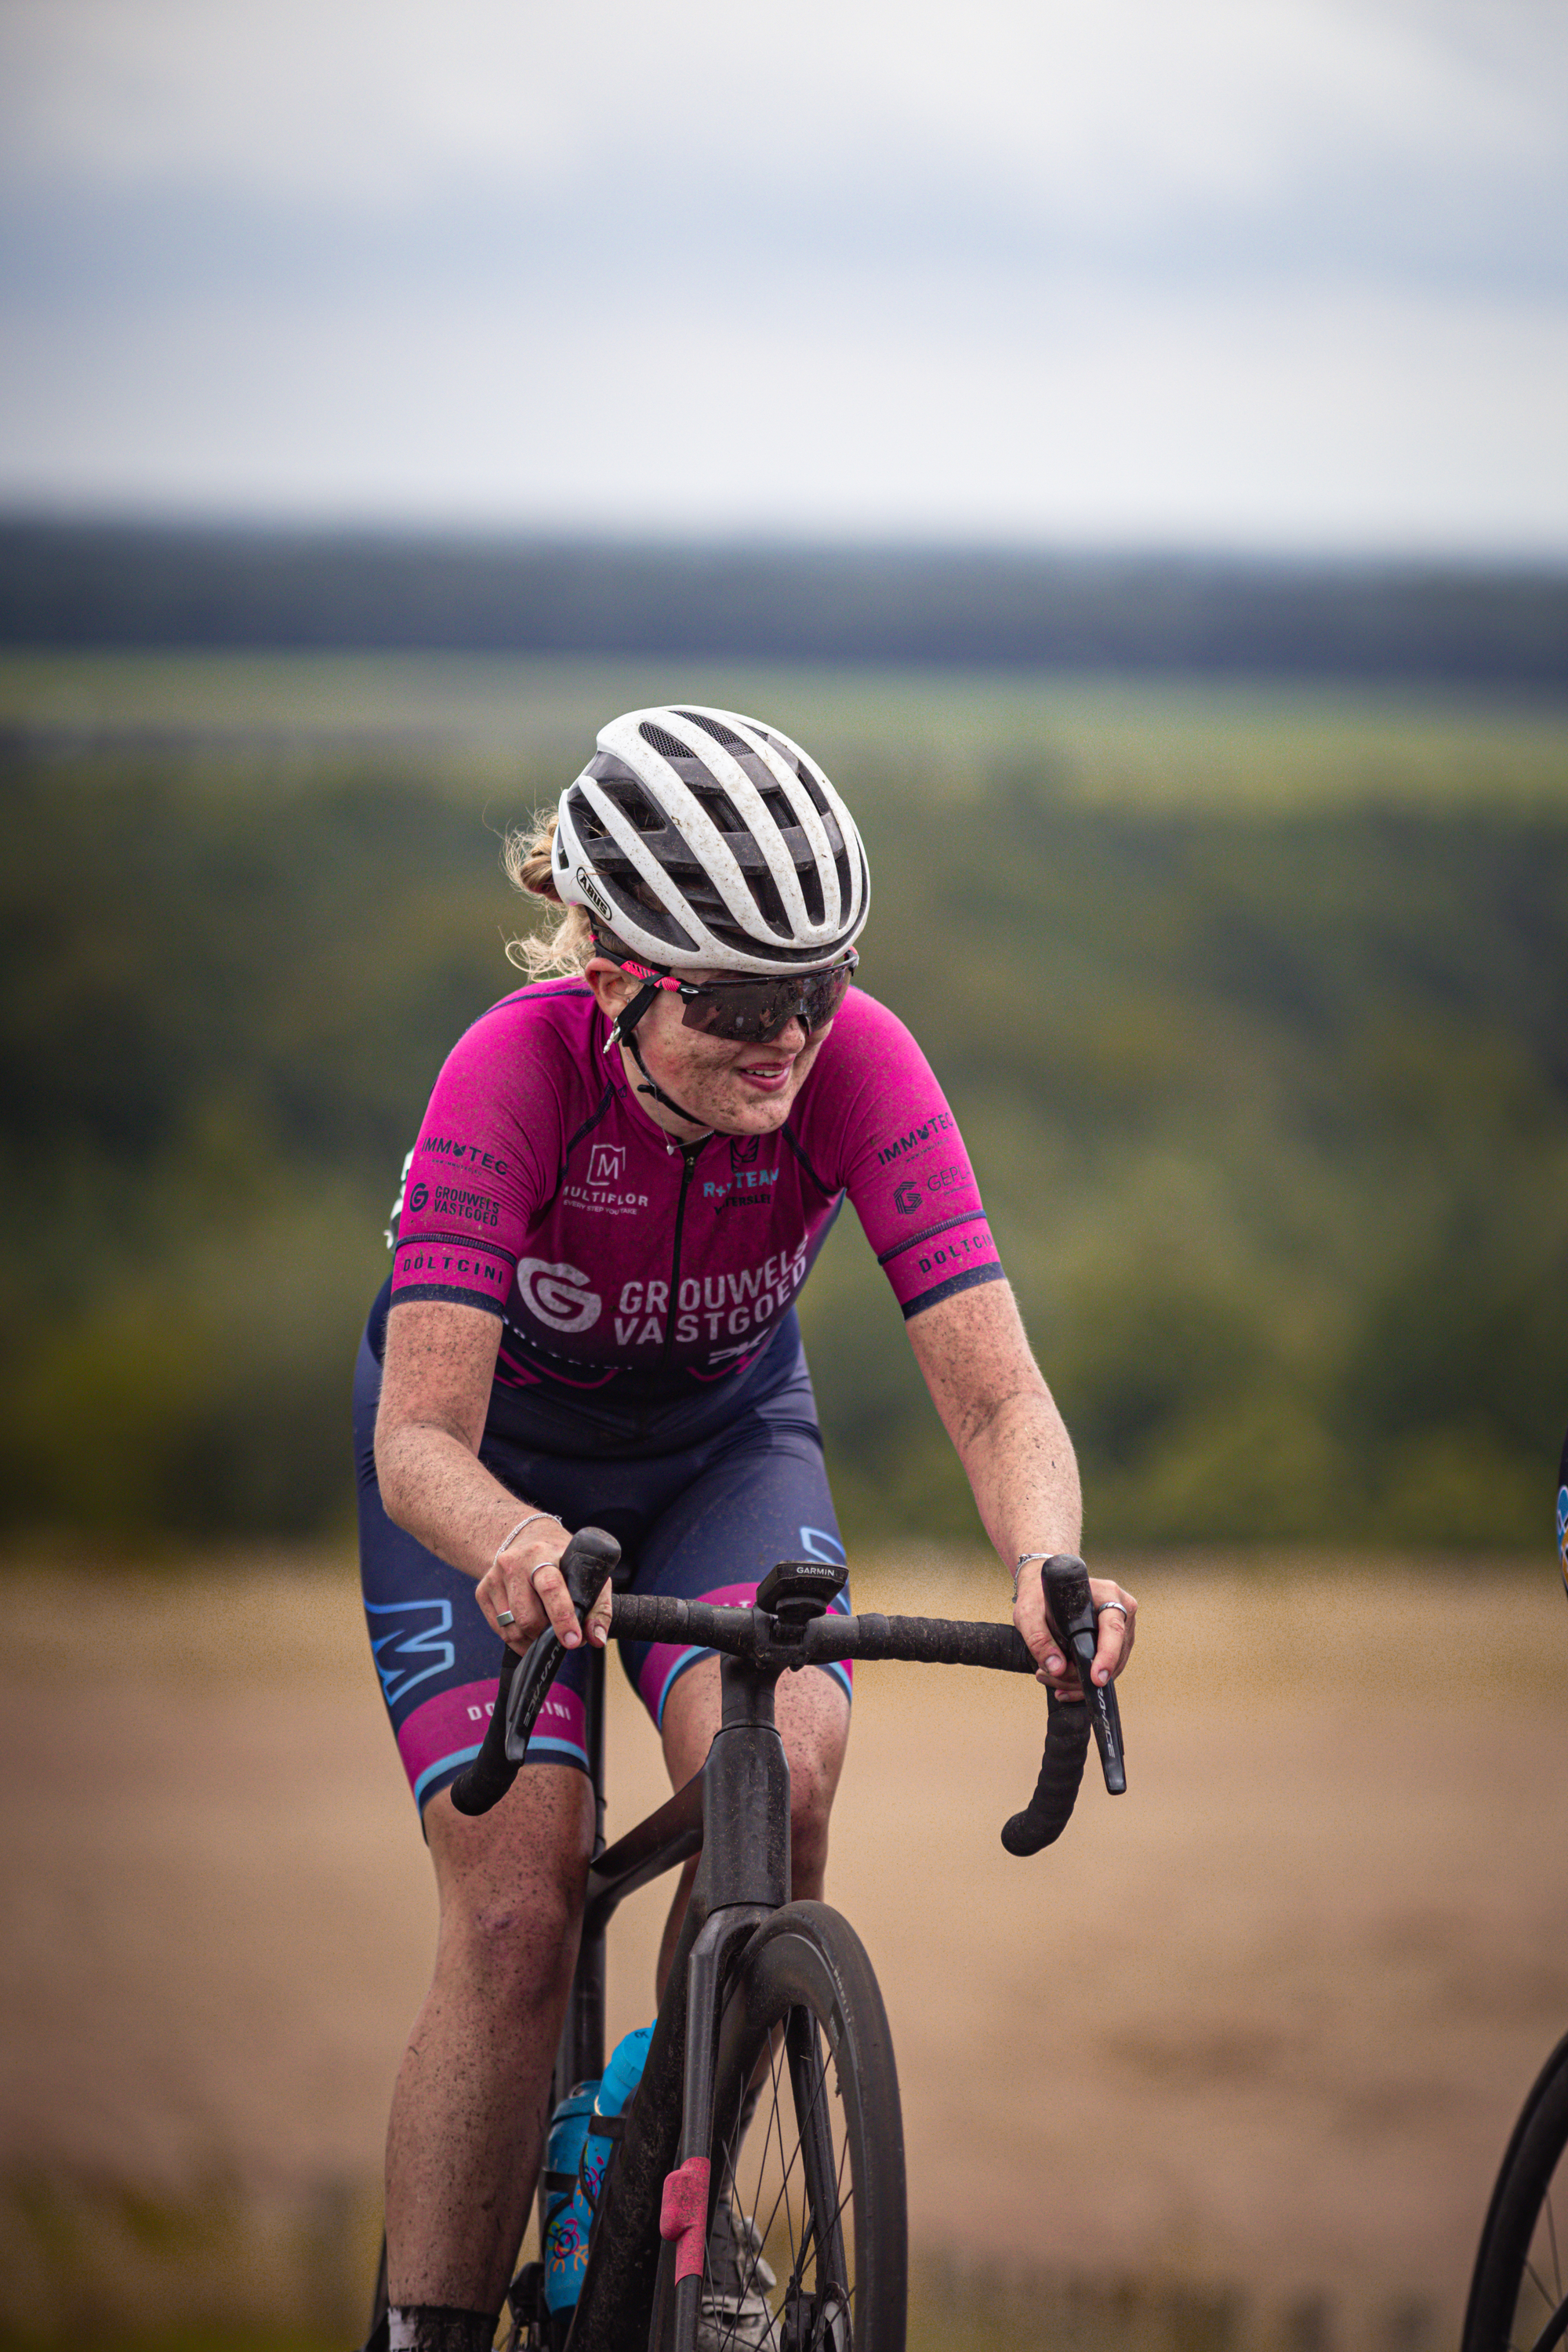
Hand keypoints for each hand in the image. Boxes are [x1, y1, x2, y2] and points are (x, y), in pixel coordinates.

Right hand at [476, 1523, 614, 1655]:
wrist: (527, 1539)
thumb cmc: (561, 1560)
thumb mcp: (586, 1574)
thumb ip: (597, 1608)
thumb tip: (595, 1638)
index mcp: (543, 1555)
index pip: (550, 1588)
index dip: (562, 1617)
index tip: (573, 1640)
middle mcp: (514, 1564)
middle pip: (527, 1617)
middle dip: (547, 1635)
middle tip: (561, 1637)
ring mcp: (494, 1577)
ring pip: (512, 1629)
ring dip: (532, 1641)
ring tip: (546, 1634)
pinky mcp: (482, 1591)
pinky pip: (500, 1631)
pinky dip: (517, 1640)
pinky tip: (529, 1631)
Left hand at [1014, 1564, 1135, 1699]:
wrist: (1041, 1589)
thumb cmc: (1039, 1595)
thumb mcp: (1029, 1612)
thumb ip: (1038, 1639)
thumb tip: (1056, 1667)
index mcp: (1106, 1594)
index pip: (1113, 1628)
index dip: (1107, 1656)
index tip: (1096, 1677)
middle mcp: (1120, 1609)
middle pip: (1112, 1654)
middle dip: (1082, 1675)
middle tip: (1053, 1678)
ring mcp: (1122, 1627)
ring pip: (1111, 1667)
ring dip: (1081, 1681)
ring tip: (1052, 1679)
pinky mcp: (1117, 1642)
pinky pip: (1107, 1668)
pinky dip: (1085, 1680)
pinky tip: (1064, 1686)